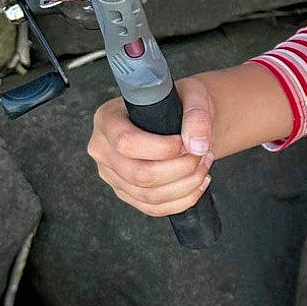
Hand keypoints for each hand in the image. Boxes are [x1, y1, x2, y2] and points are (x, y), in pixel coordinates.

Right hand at [88, 76, 214, 217]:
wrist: (181, 119)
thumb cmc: (180, 104)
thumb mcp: (192, 97)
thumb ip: (197, 116)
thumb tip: (197, 146)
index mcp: (107, 120)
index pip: (127, 143)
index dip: (163, 149)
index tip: (187, 143)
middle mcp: (102, 149)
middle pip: (138, 175)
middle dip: (180, 169)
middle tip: (202, 155)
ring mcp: (112, 175)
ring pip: (148, 195)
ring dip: (186, 185)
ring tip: (204, 165)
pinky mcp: (126, 193)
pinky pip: (153, 208)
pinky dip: (182, 200)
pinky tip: (199, 183)